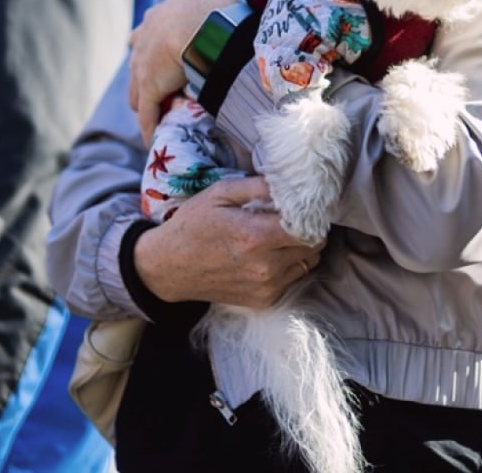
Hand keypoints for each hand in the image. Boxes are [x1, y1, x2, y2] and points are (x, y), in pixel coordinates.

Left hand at [128, 0, 241, 142]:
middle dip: (144, 75)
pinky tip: (154, 140)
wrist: (202, 29)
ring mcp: (143, 67)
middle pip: (137, 62)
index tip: (159, 51)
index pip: (146, 31)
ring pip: (137, 91)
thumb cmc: (209, 6)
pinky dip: (150, 128)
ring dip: (145, 104)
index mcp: (157, 18)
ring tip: (156, 116)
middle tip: (158, 86)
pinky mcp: (148, 90)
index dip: (152, 43)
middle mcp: (143, 42)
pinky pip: (148, 115)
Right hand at [132, 177, 322, 308]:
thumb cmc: (192, 225)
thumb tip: (287, 181)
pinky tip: (271, 253)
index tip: (305, 205)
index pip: (308, 228)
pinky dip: (290, 265)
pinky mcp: (263, 301)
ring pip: (307, 264)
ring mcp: (265, 287)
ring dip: (302, 248)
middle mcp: (265, 266)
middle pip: (313, 247)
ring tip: (282, 234)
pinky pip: (293, 279)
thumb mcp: (219, 193)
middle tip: (295, 217)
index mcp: (256, 236)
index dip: (311, 214)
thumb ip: (256, 186)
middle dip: (310, 229)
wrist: (168, 267)